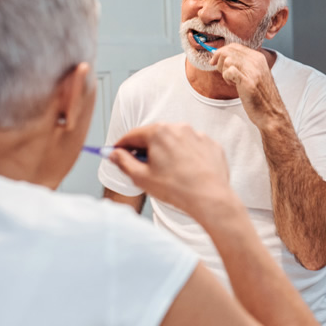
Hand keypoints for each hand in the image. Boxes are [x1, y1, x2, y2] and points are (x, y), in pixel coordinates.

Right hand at [108, 123, 237, 220]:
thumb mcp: (141, 177)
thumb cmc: (177, 189)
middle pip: (154, 136)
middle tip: (140, 166)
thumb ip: (123, 162)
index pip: (132, 135)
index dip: (121, 146)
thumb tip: (114, 154)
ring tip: (167, 173)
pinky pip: (192, 147)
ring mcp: (198, 135)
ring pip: (174, 141)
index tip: (117, 153)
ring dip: (166, 152)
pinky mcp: (211, 145)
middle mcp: (179, 128)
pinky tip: (185, 172)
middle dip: (145, 149)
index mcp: (159, 132)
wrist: (210, 198)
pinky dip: (186, 156)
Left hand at [209, 44, 285, 128]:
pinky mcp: (248, 82)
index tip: (215, 61)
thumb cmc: (260, 96)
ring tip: (231, 81)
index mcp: (258, 57)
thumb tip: (223, 55)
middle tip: (223, 74)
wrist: (271, 113)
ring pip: (227, 60)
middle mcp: (256, 61)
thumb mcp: (254, 74)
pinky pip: (229, 71)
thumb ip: (243, 63)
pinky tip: (233, 84)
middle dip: (220, 61)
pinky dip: (227, 77)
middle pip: (229, 51)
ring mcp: (253, 71)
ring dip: (224, 71)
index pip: (234, 46)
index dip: (221, 52)